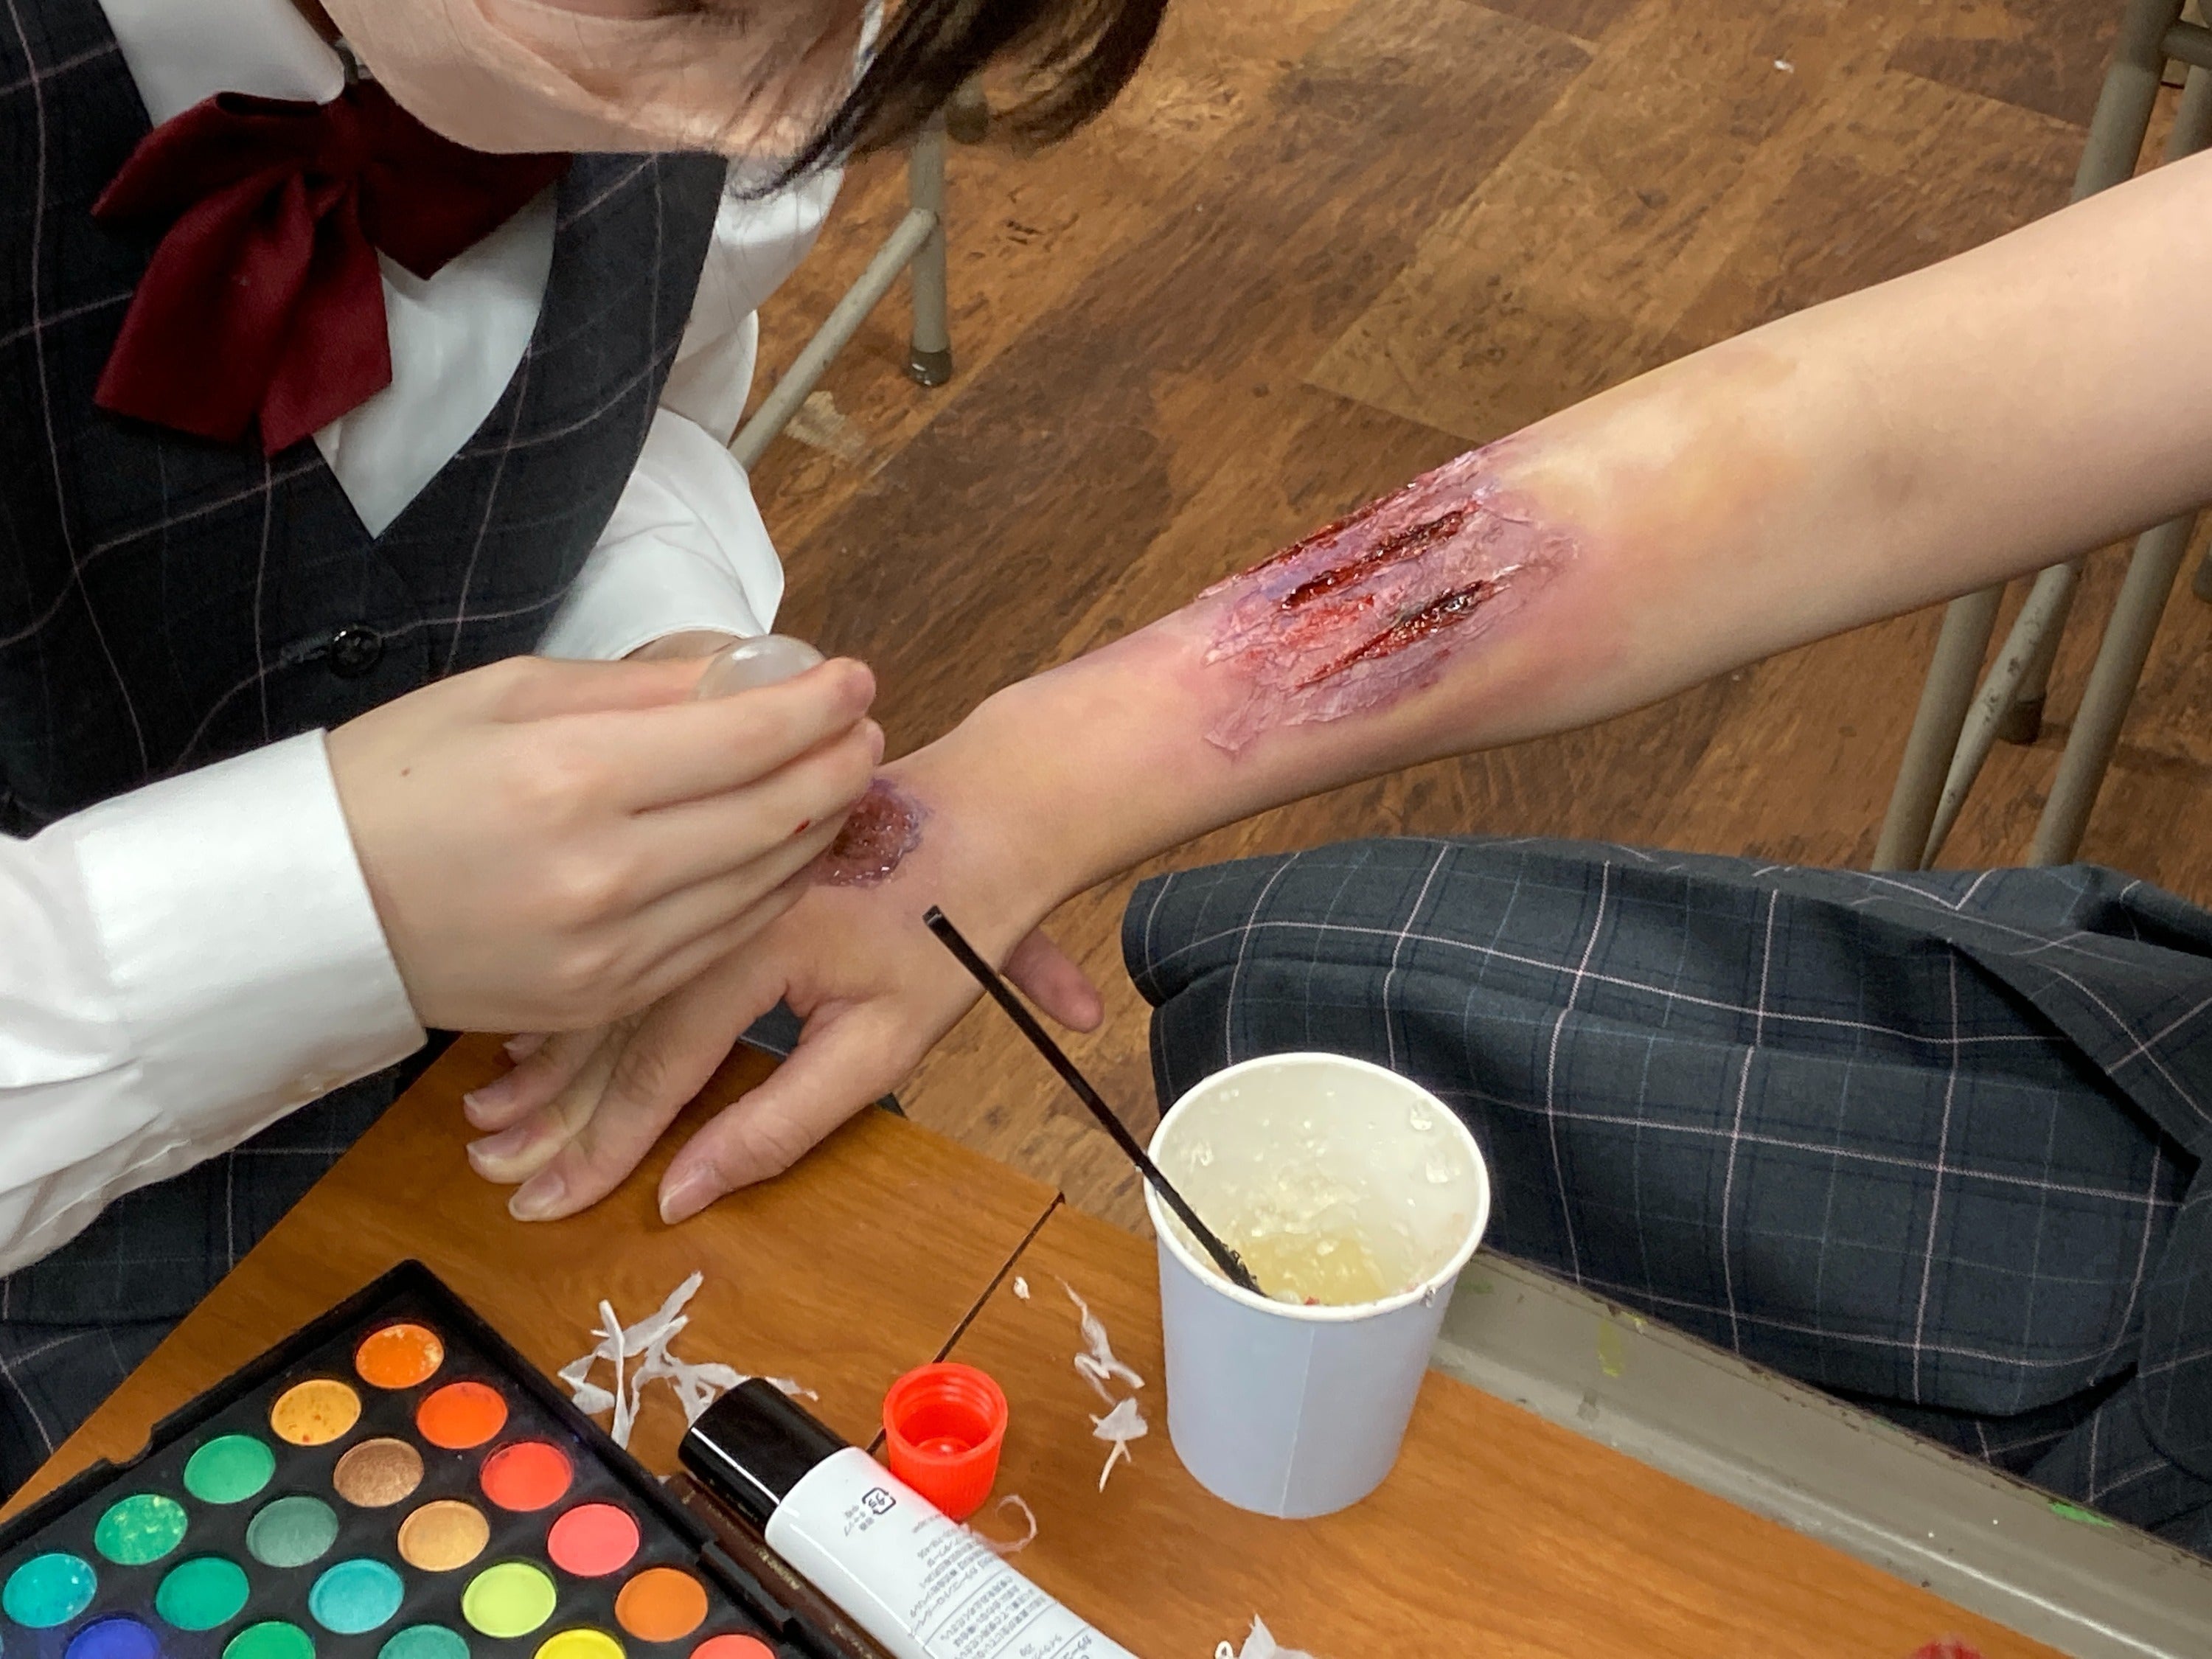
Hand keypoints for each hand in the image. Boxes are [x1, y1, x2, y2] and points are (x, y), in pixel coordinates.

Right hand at [327, 652, 879, 1032]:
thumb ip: (638, 687)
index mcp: (573, 776)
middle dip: (840, 764)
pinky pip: (721, 941)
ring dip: (819, 828)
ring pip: (762, 884)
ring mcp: (609, 950)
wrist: (314, 909)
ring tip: (839, 781)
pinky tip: (787, 852)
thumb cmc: (400, 779)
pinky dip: (769, 891)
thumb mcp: (507, 693)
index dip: (818, 706)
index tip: (855, 679)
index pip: (745, 739)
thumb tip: (744, 676)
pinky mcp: (605, 999)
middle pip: (773, 815)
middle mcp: (603, 872)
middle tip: (866, 728)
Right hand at [461, 729, 1104, 1221]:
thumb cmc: (957, 925)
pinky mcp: (712, 865)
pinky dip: (584, 992)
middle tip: (492, 1169)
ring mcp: (709, 877)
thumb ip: (781, 1124)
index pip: (658, 1068)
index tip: (547, 1204)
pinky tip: (537, 1031)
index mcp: (757, 945)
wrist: (990, 806)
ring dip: (549, 1050)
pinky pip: (634, 938)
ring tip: (491, 1114)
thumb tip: (683, 1194)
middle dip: (550, 1106)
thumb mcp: (888, 1042)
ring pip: (613, 977)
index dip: (601, 1146)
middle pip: (615, 1020)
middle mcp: (715, 904)